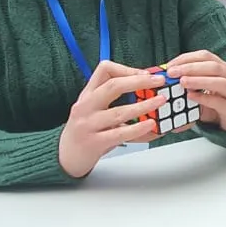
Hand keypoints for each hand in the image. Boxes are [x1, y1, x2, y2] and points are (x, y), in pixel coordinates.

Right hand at [57, 62, 169, 176]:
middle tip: (159, 81)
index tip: (145, 73)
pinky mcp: (94, 142)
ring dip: (143, 106)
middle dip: (138, 81)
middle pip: (112, 86)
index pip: (104, 70)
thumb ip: (114, 100)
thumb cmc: (85, 131)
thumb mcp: (93, 110)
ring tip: (160, 101)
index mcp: (88, 94)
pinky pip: (119, 133)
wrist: (65, 156)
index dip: (126, 69)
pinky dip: (137, 129)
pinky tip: (150, 125)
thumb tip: (148, 92)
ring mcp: (88, 124)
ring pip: (119, 112)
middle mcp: (86, 106)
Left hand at [164, 50, 225, 130]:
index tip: (170, 65)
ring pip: (220, 82)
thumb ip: (189, 79)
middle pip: (214, 67)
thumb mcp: (203, 87)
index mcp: (225, 68)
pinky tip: (191, 97)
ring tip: (182, 82)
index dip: (187, 58)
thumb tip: (166, 74)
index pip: (206, 56)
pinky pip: (219, 102)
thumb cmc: (216, 101)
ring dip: (199, 80)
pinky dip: (204, 98)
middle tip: (173, 73)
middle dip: (191, 68)